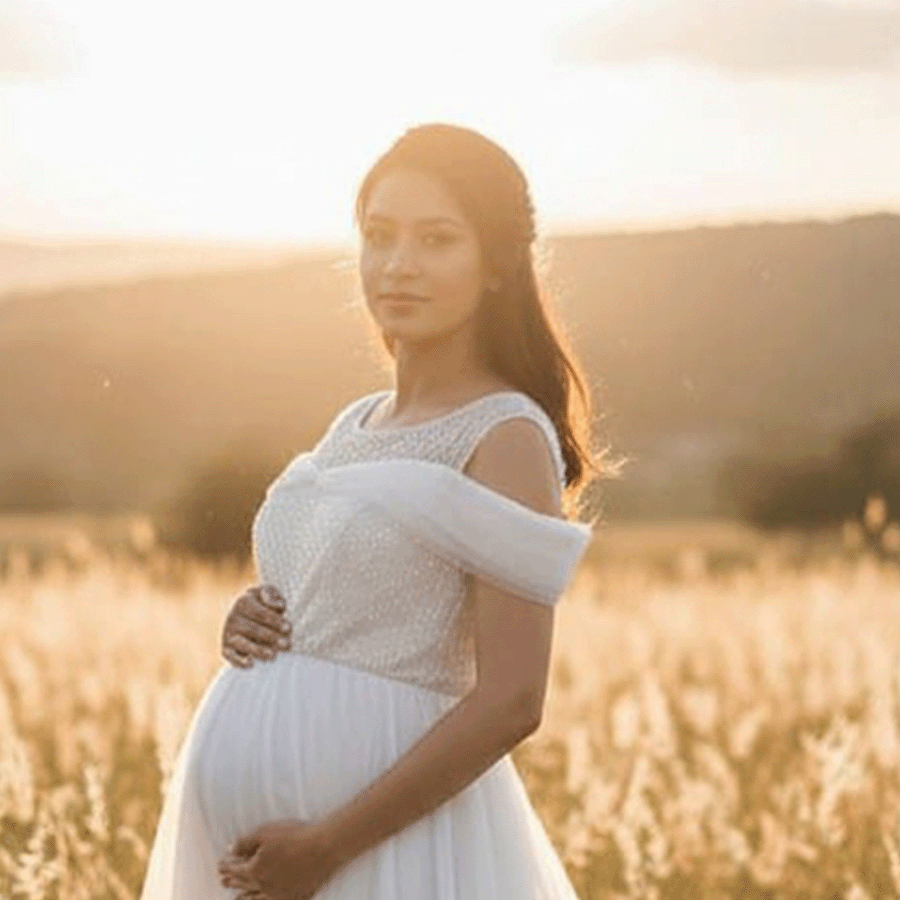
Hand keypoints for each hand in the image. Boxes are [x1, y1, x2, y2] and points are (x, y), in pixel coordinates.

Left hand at [218, 819, 342, 899]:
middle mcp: (264, 887)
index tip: (219, 865)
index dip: (226, 866)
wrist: (324, 848)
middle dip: (232, 882)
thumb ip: (244, 843)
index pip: (234, 870)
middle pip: (243, 886)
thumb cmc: (295, 836)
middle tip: (223, 882)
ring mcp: (280, 895)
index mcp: (255, 871)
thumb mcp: (265, 832)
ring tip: (237, 899)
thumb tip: (230, 850)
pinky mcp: (296, 897)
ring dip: (244, 898)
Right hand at [222, 584, 291, 667]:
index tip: (289, 628)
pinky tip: (251, 664)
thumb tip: (277, 606)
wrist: (246, 616)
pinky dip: (238, 661)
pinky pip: (230, 656)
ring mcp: (228, 634)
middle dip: (271, 637)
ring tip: (273, 656)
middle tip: (287, 645)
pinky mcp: (226, 649)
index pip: (260, 612)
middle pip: (252, 629)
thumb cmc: (262, 604)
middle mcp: (232, 617)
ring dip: (258, 650)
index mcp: (243, 601)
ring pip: (241, 643)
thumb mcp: (268, 593)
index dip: (275, 621)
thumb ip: (272, 595)